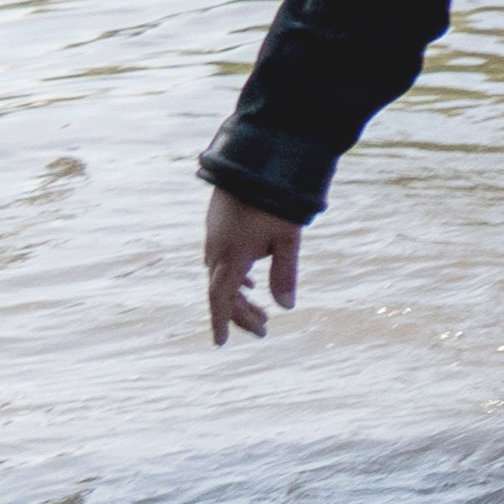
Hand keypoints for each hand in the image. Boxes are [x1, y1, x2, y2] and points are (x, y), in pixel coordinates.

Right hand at [204, 192, 303, 344]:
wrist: (257, 161)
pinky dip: (235, 277)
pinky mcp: (218, 225)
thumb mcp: (288, 240)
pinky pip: (222, 259)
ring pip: (222, 275)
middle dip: (240, 314)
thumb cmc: (276, 201)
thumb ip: (285, 274)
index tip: (221, 343)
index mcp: (231, 256)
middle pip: (223, 291)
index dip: (222, 321)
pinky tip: (249, 283)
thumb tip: (285, 307)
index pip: (220, 298)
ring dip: (240, 296)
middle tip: (263, 331)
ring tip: (261, 312)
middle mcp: (217, 249)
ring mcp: (215, 236)